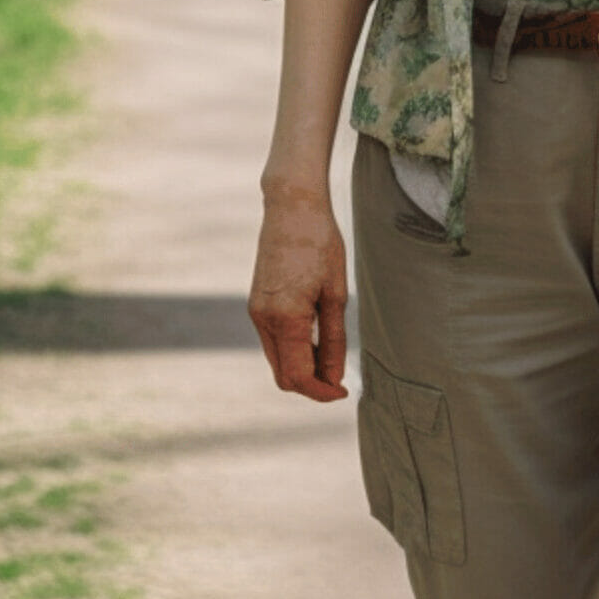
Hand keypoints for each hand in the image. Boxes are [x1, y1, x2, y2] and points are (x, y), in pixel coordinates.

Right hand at [249, 186, 348, 401]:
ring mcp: (256, 311)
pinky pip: (273, 340)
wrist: (292, 205)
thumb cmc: (320, 243)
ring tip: (330, 351)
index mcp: (285, 318)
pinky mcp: (256, 303)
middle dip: (310, 383)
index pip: (298, 376)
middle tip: (339, 377)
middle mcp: (263, 319)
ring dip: (301, 365)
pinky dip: (292, 348)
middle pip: (283, 374)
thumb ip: (333, 340)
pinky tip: (314, 333)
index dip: (321, 392)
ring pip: (277, 359)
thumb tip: (333, 378)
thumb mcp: (336, 293)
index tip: (342, 393)